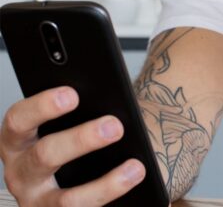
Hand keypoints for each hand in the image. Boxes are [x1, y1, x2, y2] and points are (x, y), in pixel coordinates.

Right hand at [0, 86, 145, 205]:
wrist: (99, 159)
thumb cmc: (84, 128)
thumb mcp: (76, 116)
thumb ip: (86, 107)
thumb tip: (113, 101)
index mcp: (19, 139)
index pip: (18, 120)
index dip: (42, 106)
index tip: (73, 95)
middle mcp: (22, 172)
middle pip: (44, 156)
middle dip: (81, 141)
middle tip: (115, 126)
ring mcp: (38, 202)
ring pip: (66, 200)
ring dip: (104, 185)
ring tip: (135, 167)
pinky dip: (111, 195)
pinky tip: (134, 179)